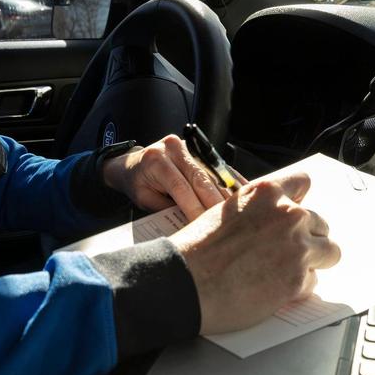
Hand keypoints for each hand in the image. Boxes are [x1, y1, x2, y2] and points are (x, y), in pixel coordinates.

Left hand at [101, 134, 232, 220]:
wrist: (132, 164)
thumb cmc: (137, 183)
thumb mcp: (144, 199)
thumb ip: (166, 209)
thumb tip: (190, 224)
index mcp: (156, 160)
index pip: (181, 187)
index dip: (195, 208)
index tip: (204, 227)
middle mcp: (174, 148)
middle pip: (201, 178)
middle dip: (214, 203)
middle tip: (227, 224)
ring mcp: (189, 147)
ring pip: (213, 173)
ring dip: (227, 193)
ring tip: (239, 212)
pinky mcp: (199, 150)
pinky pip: (218, 167)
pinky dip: (230, 181)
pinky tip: (242, 194)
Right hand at [168, 170, 340, 334]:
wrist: (183, 281)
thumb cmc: (196, 250)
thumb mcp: (225, 212)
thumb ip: (257, 211)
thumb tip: (271, 221)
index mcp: (267, 193)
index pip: (303, 183)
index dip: (297, 201)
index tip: (291, 214)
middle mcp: (288, 215)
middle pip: (321, 222)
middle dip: (306, 237)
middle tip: (282, 252)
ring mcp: (297, 248)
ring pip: (329, 251)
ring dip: (312, 261)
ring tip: (287, 270)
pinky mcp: (297, 281)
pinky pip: (312, 282)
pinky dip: (297, 287)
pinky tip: (272, 289)